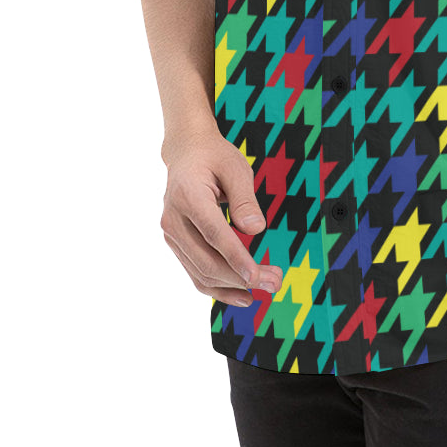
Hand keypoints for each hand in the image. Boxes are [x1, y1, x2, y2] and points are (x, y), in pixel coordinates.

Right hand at [160, 127, 282, 307]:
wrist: (186, 153)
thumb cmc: (214, 158)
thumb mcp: (236, 167)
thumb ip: (245, 199)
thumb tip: (255, 230)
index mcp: (188, 196)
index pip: (214, 234)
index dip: (236, 258)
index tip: (257, 276)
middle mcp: (173, 219)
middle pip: (207, 260)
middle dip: (242, 277)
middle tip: (275, 282)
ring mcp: (172, 234)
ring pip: (200, 273)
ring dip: (233, 287)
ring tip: (266, 288)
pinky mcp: (177, 243)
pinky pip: (196, 272)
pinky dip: (219, 287)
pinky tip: (242, 294)